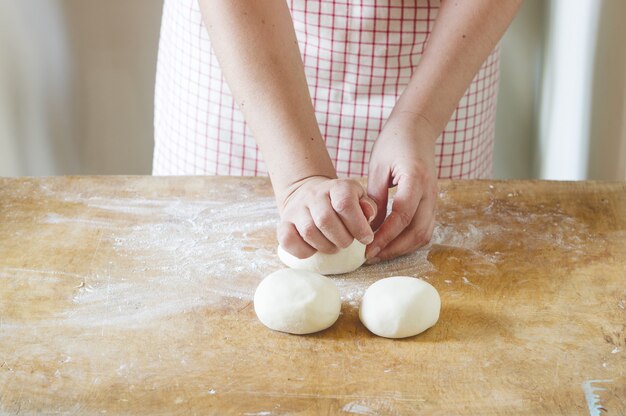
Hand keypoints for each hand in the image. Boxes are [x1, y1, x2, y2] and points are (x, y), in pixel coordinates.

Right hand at [277, 176, 376, 258]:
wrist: (309, 193)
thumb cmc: (341, 202)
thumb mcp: (358, 198)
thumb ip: (368, 206)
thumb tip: (368, 214)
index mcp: (336, 187)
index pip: (345, 204)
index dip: (358, 226)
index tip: (366, 238)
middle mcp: (313, 195)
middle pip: (325, 220)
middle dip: (342, 239)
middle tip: (347, 242)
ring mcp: (296, 209)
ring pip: (309, 232)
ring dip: (326, 247)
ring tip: (333, 246)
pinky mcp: (284, 223)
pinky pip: (288, 241)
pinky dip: (304, 251)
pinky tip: (315, 249)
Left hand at [366, 113, 438, 262]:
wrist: (417, 128)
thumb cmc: (394, 143)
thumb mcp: (378, 167)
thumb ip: (375, 198)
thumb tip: (371, 228)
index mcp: (415, 179)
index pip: (402, 216)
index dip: (385, 236)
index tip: (368, 248)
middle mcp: (430, 192)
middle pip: (418, 231)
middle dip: (394, 249)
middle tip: (371, 256)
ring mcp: (434, 199)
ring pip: (424, 234)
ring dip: (402, 248)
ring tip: (379, 253)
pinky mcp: (432, 203)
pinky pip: (425, 228)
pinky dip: (409, 240)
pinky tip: (390, 243)